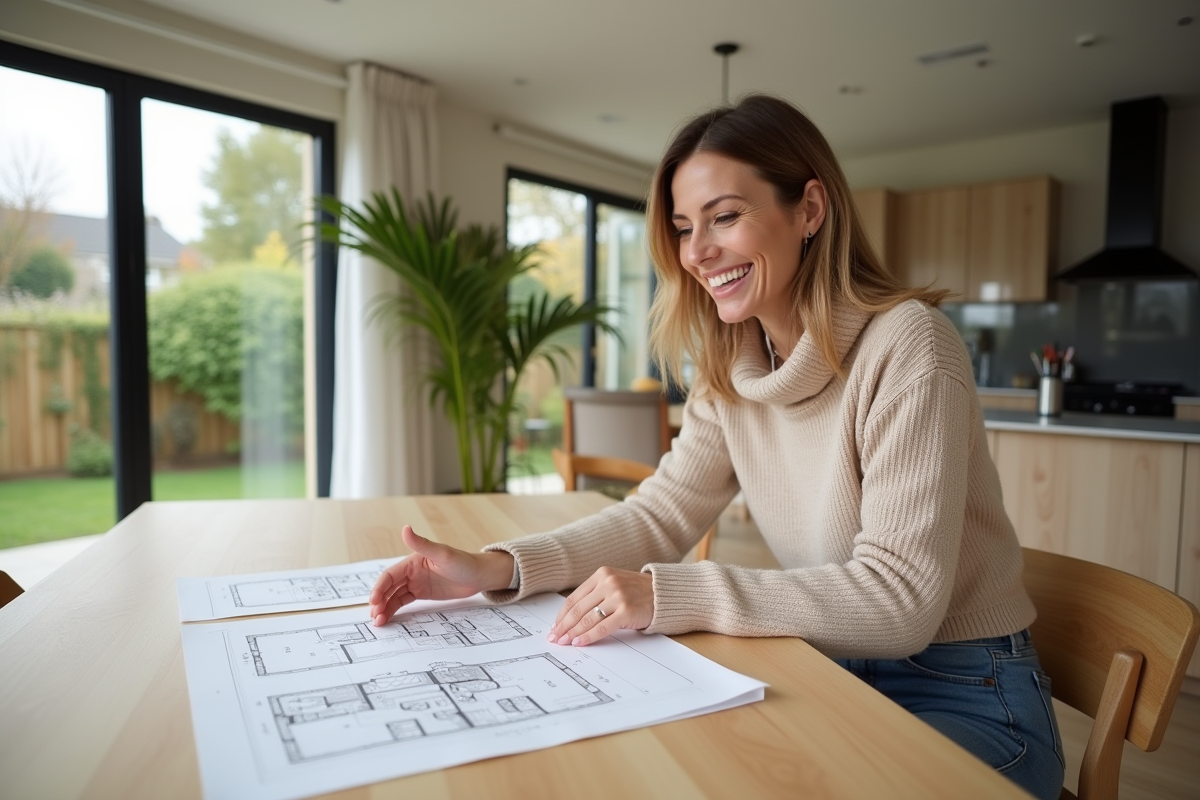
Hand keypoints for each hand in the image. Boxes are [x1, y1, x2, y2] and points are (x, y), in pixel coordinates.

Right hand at [368, 525, 513, 625]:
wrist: (479, 576)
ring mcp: (415, 583)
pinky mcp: (421, 593)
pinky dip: (393, 610)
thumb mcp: (443, 554)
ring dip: (384, 607)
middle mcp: (411, 572)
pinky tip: (388, 618)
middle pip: (388, 587)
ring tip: (378, 621)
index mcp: (412, 561)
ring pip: (393, 596)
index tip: (374, 601)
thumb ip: (422, 544)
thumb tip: (405, 528)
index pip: (390, 575)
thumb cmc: (464, 562)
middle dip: (379, 601)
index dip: (380, 587)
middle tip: (374, 616)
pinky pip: (403, 602)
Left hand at [547, 566, 653, 646]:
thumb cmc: (638, 591)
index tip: (555, 626)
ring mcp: (618, 596)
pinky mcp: (626, 611)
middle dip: (564, 626)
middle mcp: (608, 583)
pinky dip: (588, 636)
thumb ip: (596, 595)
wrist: (664, 593)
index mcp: (602, 574)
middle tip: (555, 638)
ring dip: (573, 633)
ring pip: (587, 619)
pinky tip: (579, 642)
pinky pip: (602, 627)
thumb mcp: (615, 584)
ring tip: (564, 642)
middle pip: (578, 609)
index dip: (562, 615)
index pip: (574, 598)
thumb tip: (571, 618)